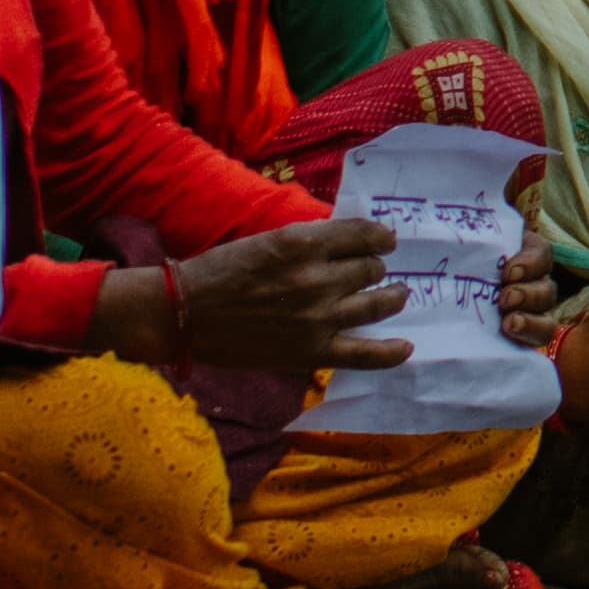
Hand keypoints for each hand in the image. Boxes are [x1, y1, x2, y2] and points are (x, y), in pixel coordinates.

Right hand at [147, 212, 413, 380]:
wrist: (184, 314)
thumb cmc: (219, 271)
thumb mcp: (268, 239)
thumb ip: (310, 241)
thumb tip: (349, 242)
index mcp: (303, 243)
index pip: (362, 234)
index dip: (380, 237)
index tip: (385, 240)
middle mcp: (316, 278)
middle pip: (370, 268)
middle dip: (374, 267)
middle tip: (373, 271)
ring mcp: (318, 318)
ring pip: (376, 303)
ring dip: (391, 298)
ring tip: (397, 296)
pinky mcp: (312, 352)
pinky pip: (364, 354)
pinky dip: (389, 352)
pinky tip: (405, 347)